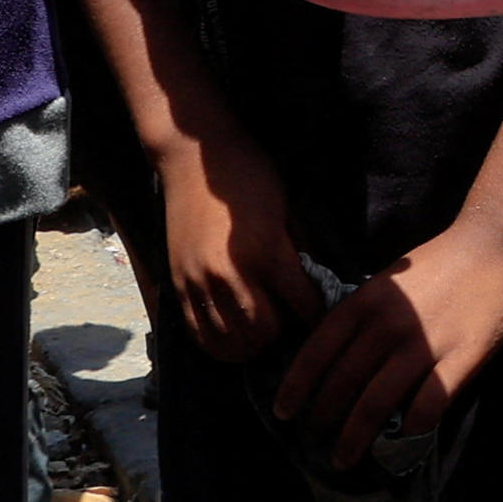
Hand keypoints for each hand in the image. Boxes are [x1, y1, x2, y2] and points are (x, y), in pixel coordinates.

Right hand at [159, 129, 312, 363]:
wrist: (191, 157)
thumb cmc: (248, 173)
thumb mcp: (286, 207)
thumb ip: (300, 249)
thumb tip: (315, 283)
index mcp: (266, 252)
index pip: (303, 305)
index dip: (318, 314)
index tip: (324, 313)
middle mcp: (231, 274)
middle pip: (265, 333)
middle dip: (284, 332)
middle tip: (290, 319)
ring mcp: (200, 283)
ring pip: (231, 342)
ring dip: (252, 343)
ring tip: (263, 330)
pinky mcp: (179, 285)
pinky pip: (199, 334)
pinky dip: (220, 344)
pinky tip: (234, 335)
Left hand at [277, 217, 502, 467]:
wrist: (493, 246)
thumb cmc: (436, 265)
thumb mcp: (386, 283)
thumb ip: (360, 317)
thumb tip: (332, 361)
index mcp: (365, 302)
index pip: (318, 351)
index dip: (296, 387)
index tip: (283, 413)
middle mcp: (388, 325)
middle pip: (343, 383)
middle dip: (322, 419)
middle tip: (315, 442)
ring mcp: (425, 344)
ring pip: (377, 403)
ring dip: (355, 437)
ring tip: (344, 458)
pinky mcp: (462, 359)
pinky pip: (428, 405)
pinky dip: (410, 429)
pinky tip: (402, 440)